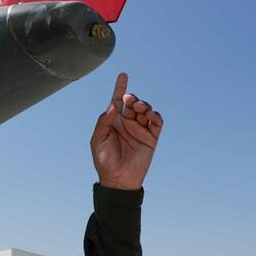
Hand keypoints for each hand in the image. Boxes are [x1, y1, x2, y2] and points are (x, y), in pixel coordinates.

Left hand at [90, 73, 162, 189]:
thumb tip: (114, 105)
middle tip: (129, 99)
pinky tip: (151, 115)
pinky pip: (157, 123)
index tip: (123, 75)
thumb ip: (104, 122)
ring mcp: (140, 130)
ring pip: (146, 110)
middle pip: (133, 103)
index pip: (117, 101)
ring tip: (140, 108)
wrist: (118, 180)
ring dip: (144, 105)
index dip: (120, 87)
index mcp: (113, 122)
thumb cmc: (104, 161)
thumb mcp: (98, 140)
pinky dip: (156, 115)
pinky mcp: (151, 138)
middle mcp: (127, 123)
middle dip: (133, 97)